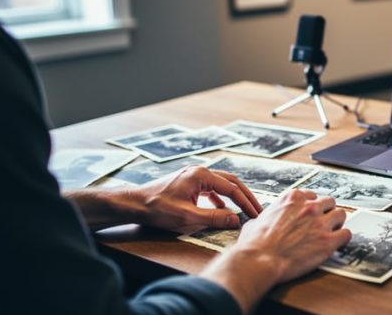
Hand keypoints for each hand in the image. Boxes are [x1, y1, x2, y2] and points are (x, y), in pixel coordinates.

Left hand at [131, 165, 262, 231]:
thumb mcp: (187, 217)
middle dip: (245, 196)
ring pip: (222, 184)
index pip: (232, 188)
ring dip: (235, 196)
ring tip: (245, 208)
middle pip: (231, 182)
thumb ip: (214, 218)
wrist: (134, 204)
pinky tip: (222, 208)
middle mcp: (199, 171)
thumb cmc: (157, 208)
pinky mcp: (188, 182)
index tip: (256, 214)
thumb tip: (236, 220)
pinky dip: (221, 197)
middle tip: (257, 209)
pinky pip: (211, 188)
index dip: (246, 202)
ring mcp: (193, 175)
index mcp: (201, 175)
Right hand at [200, 189, 350, 312]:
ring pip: (341, 215)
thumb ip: (268, 216)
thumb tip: (265, 220)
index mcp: (292, 198)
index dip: (311, 207)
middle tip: (323, 224)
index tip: (310, 215)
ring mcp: (320, 223)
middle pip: (329, 202)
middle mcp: (309, 206)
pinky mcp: (328, 241)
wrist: (259, 260)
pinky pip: (346, 234)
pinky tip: (337, 245)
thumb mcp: (257, 220)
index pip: (312, 195)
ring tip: (332, 233)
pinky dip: (343, 239)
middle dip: (327, 212)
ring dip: (337, 224)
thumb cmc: (254, 243)